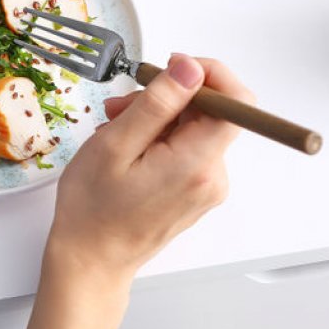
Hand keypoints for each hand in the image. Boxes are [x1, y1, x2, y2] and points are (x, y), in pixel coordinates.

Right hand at [52, 54, 248, 273]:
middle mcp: (212, 176)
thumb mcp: (116, 145)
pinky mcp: (197, 190)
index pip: (237, 102)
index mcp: (196, 164)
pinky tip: (128, 148)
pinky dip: (160, 138)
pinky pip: (187, 148)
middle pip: (210, 112)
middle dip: (167, 98)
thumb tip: (191, 69)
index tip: (173, 68)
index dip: (209, 74)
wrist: (92, 260)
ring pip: (194, 128)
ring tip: (116, 130)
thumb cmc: (94, 210)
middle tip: (122, 106)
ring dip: (157, 118)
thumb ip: (158, 103)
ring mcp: (207, 186)